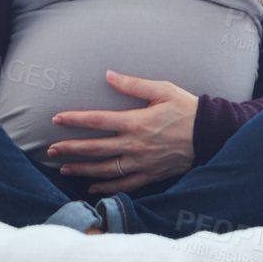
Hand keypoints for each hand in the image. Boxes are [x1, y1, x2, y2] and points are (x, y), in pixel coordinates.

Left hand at [47, 72, 198, 194]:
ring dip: (82, 170)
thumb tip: (108, 75)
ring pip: (105, 169)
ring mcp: (142, 163)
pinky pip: (123, 185)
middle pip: (95, 148)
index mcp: (136, 121)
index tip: (56, 119)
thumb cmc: (187, 108)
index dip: (75, 120)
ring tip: (64, 169)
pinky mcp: (150, 175)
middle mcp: (135, 145)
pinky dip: (106, 186)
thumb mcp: (162, 89)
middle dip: (71, 149)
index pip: (97, 121)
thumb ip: (133, 84)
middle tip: (51, 150)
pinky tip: (91, 186)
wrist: (211, 134)